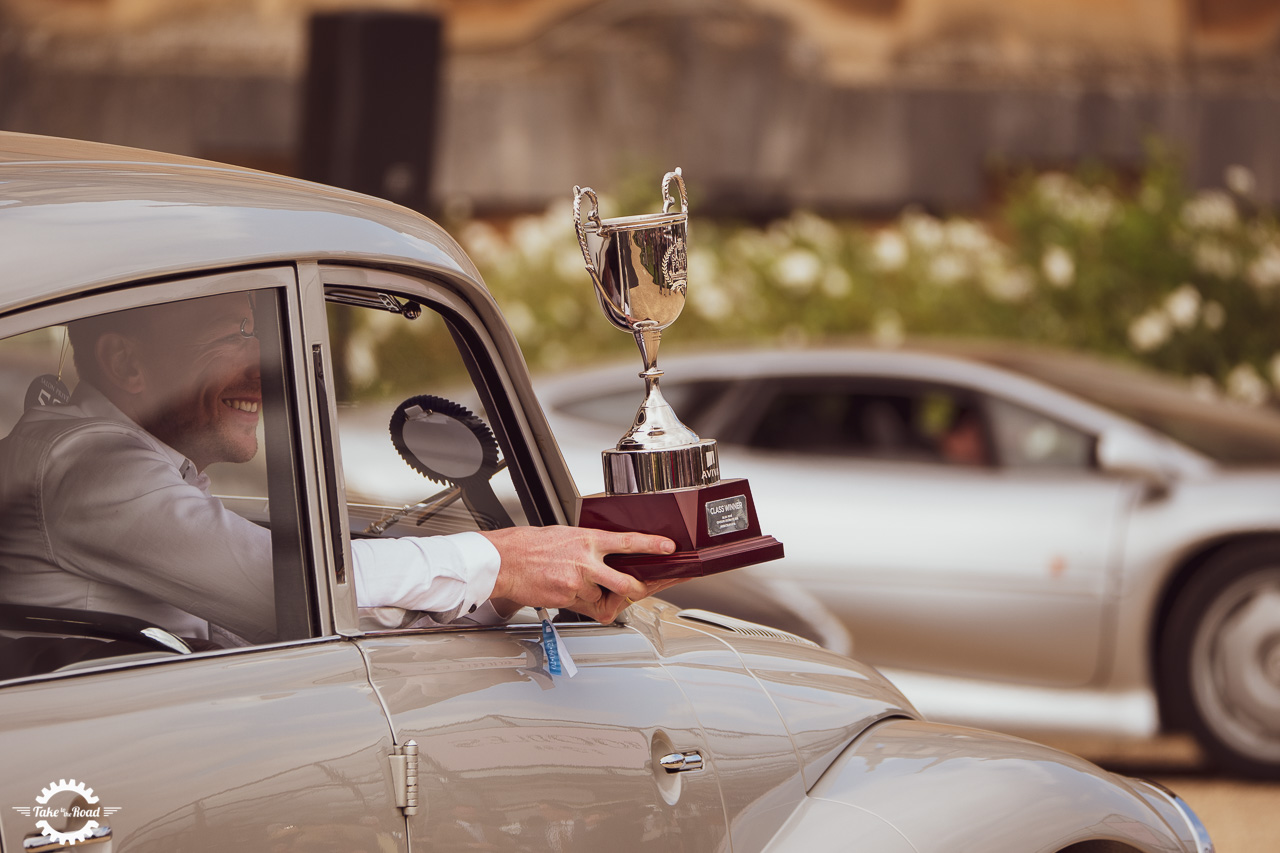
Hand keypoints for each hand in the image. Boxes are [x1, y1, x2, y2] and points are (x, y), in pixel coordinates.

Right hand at [481, 526, 675, 622]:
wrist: (504, 561)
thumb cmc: (530, 546)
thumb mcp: (566, 535)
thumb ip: (589, 547)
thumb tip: (607, 557)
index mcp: (588, 539)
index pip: (628, 542)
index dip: (652, 545)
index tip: (668, 548)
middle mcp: (586, 561)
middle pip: (626, 584)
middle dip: (635, 591)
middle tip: (637, 589)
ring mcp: (577, 582)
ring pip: (603, 598)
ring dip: (598, 597)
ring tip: (580, 585)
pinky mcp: (566, 598)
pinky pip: (584, 606)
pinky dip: (579, 602)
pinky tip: (565, 590)